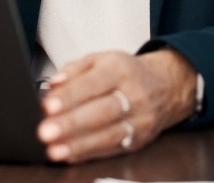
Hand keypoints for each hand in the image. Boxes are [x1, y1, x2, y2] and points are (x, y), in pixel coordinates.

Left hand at [37, 50, 196, 162]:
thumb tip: (53, 84)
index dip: (70, 96)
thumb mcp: (102, 59)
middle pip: (101, 111)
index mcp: (120, 70)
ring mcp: (139, 119)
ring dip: (79, 145)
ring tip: (55, 149)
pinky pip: (113, 149)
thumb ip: (74, 69)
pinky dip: (89, 153)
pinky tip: (71, 154)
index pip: (93, 83)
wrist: (167, 85)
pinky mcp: (140, 140)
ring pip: (108, 134)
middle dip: (71, 124)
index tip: (48, 106)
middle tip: (46, 132)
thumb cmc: (128, 72)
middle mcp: (133, 94)